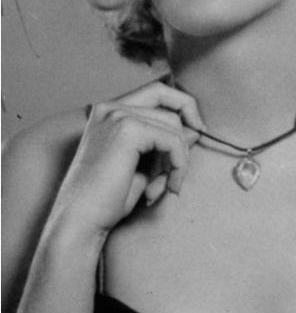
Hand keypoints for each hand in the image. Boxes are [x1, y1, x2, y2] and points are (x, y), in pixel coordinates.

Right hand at [49, 83, 203, 244]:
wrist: (80, 221)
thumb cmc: (108, 198)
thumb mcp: (144, 164)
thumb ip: (166, 142)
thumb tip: (196, 128)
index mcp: (109, 111)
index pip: (159, 92)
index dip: (184, 106)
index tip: (198, 129)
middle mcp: (111, 108)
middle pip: (171, 109)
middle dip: (182, 142)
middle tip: (178, 171)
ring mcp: (118, 116)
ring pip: (175, 126)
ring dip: (178, 160)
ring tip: (164, 186)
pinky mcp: (128, 129)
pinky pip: (173, 141)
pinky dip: (178, 165)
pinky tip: (166, 187)